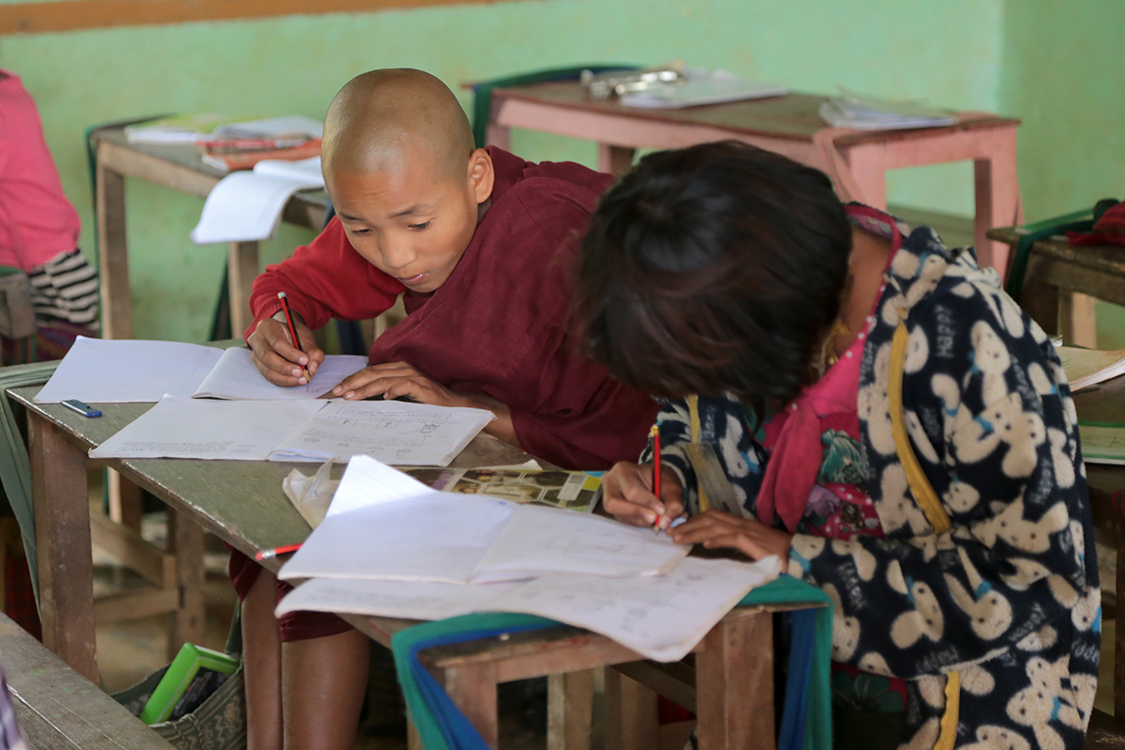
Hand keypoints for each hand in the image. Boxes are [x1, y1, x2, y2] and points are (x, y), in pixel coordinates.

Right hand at [248, 314, 324, 386]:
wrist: (287, 335)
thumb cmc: (294, 334)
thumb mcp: (306, 337)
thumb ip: (313, 351)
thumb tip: (313, 368)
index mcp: (267, 327)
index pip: (277, 343)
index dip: (291, 354)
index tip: (305, 361)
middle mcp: (257, 340)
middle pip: (268, 358)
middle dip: (286, 368)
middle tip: (302, 373)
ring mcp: (256, 354)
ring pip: (267, 370)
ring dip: (285, 378)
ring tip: (301, 379)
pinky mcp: (259, 365)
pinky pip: (270, 377)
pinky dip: (284, 381)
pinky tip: (295, 381)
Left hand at [330, 362, 464, 404]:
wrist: (451, 404)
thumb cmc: (424, 400)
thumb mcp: (400, 395)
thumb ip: (383, 393)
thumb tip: (358, 399)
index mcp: (396, 368)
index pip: (369, 371)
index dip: (352, 380)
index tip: (337, 389)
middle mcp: (403, 368)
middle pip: (372, 373)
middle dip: (352, 383)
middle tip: (338, 392)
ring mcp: (412, 376)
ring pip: (383, 380)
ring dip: (365, 389)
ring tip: (351, 397)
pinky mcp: (421, 385)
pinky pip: (403, 386)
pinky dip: (393, 391)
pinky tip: (384, 399)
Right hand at [601, 461, 684, 529]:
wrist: (655, 480)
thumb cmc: (661, 479)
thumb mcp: (672, 485)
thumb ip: (673, 501)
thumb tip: (663, 523)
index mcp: (623, 470)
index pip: (631, 490)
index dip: (647, 502)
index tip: (662, 510)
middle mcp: (610, 484)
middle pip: (614, 504)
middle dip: (637, 513)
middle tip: (655, 519)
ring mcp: (609, 498)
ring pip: (619, 515)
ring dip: (640, 520)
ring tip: (656, 518)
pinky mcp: (614, 511)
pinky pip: (624, 521)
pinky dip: (639, 522)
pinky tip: (650, 518)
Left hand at [670, 510, 791, 560]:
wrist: (799, 555)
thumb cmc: (776, 554)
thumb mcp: (752, 546)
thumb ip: (735, 543)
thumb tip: (712, 545)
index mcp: (741, 524)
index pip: (713, 516)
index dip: (693, 520)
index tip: (678, 527)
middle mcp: (742, 524)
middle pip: (710, 518)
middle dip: (688, 524)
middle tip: (670, 532)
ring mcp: (749, 532)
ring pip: (716, 527)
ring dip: (695, 532)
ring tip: (679, 539)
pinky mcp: (755, 544)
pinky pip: (733, 538)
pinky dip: (717, 540)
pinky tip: (705, 544)